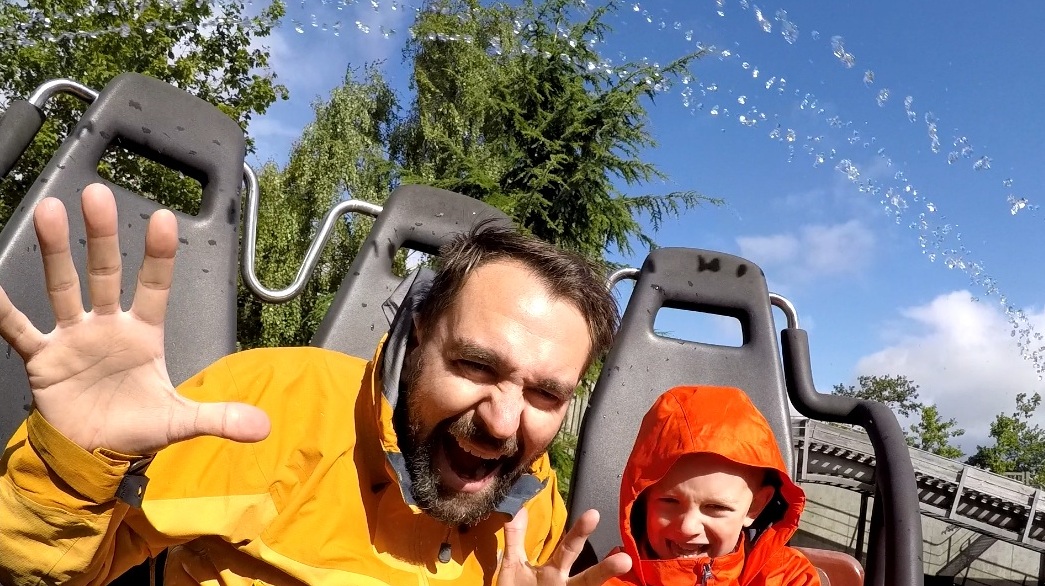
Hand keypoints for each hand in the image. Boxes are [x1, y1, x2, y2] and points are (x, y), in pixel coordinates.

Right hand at [0, 183, 269, 454]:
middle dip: (101, 236)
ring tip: (48, 210)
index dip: (158, 256)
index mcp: (144, 334)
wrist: (95, 455)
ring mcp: (73, 338)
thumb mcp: (181, 422)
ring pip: (63, 287)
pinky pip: (17, 328)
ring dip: (55, 252)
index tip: (163, 218)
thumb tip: (264, 427)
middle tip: (97, 194)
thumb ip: (219, 418)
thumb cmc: (138, 427)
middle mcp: (108, 326)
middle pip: (105, 273)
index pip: (154, 286)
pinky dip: (3, 308)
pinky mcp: (42, 359)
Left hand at [498, 508, 631, 585]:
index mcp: (554, 571)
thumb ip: (516, 537)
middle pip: (588, 577)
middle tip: (624, 559)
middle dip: (605, 569)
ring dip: (603, 584)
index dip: (579, 532)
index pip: (569, 548)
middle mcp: (564, 585)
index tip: (594, 514)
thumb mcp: (513, 564)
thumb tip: (519, 509)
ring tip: (623, 576)